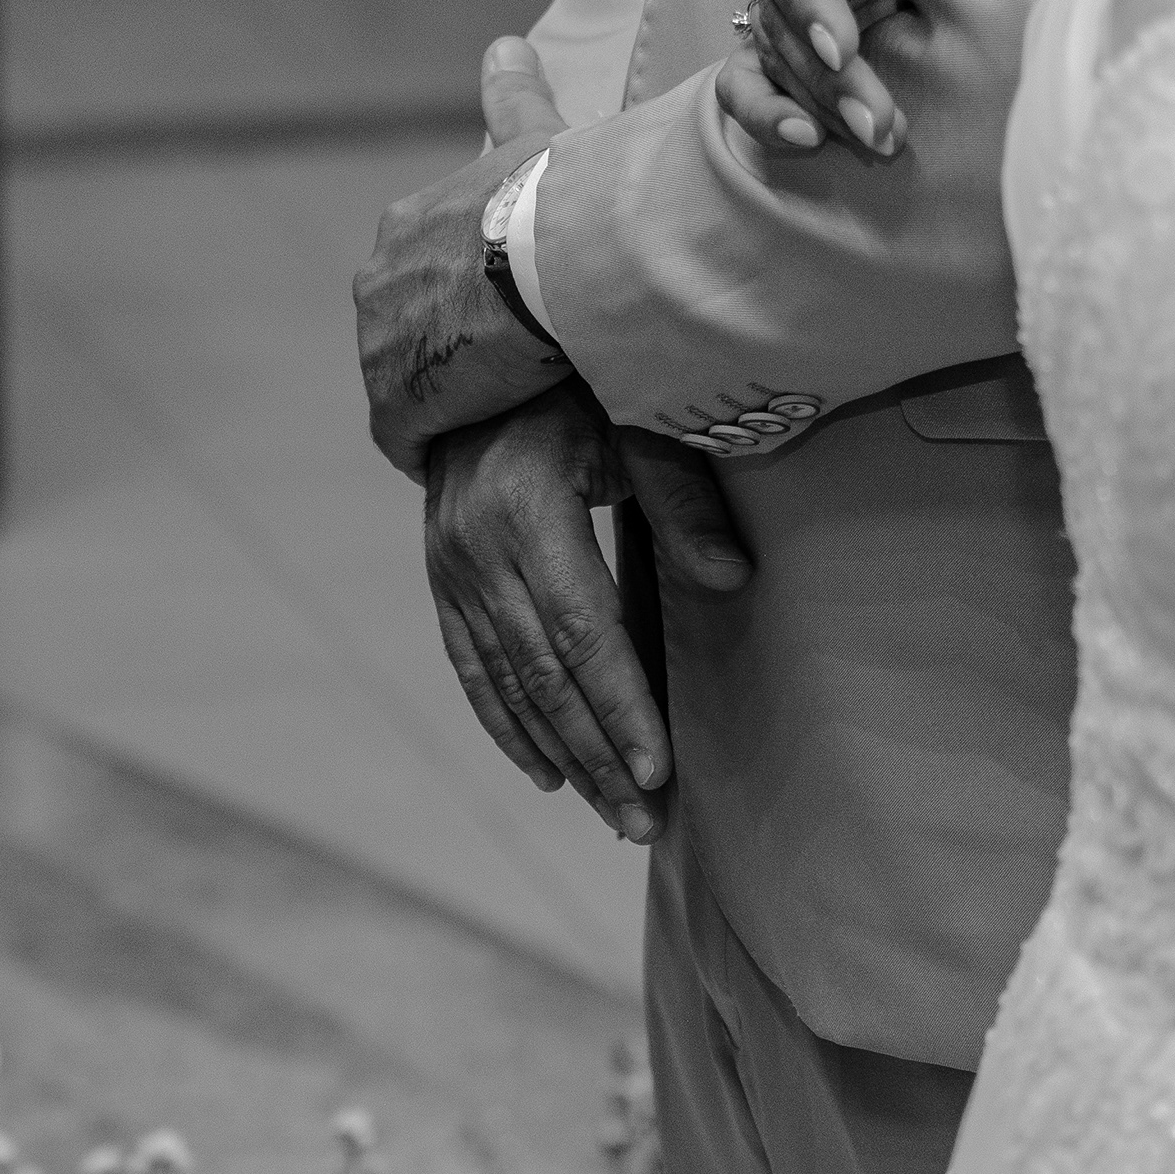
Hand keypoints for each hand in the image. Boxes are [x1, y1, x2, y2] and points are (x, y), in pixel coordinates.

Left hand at [356, 39, 572, 477]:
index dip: (458, 295)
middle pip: (404, 326)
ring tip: (492, 421)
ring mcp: (380, 345)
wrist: (552, 262)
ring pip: (404, 382)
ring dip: (438, 401)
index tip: (493, 316)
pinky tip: (462, 458)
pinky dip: (429, 447)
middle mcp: (377, 280)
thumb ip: (514, 97)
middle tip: (505, 372)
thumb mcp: (535, 139)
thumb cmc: (556, 199)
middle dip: (441, 348)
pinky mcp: (395, 403)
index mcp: (407, 226)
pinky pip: (404, 436)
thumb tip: (506, 44)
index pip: (421, 270)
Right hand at [421, 383, 753, 839]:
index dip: (620, 706)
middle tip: (645, 820)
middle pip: (542, 676)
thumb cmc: (582, 387)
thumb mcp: (640, 424)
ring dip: (561, 756)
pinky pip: (471, 667)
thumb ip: (685, 501)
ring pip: (506, 684)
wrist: (484, 354)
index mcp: (527, 507)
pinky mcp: (440, 578)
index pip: (582, 631)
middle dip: (597, 755)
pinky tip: (547, 773)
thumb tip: (734, 580)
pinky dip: (507, 725)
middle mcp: (475, 545)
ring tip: (613, 814)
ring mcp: (448, 565)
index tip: (659, 770)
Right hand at [713, 0, 1038, 161]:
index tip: (840, 50)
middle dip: (824, 73)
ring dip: (819, 103)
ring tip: (877, 139)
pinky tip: (809, 140)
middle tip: (876, 122)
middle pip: (778, 8)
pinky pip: (760, 74)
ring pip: (775, 51)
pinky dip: (770, 111)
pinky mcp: (801, 29)